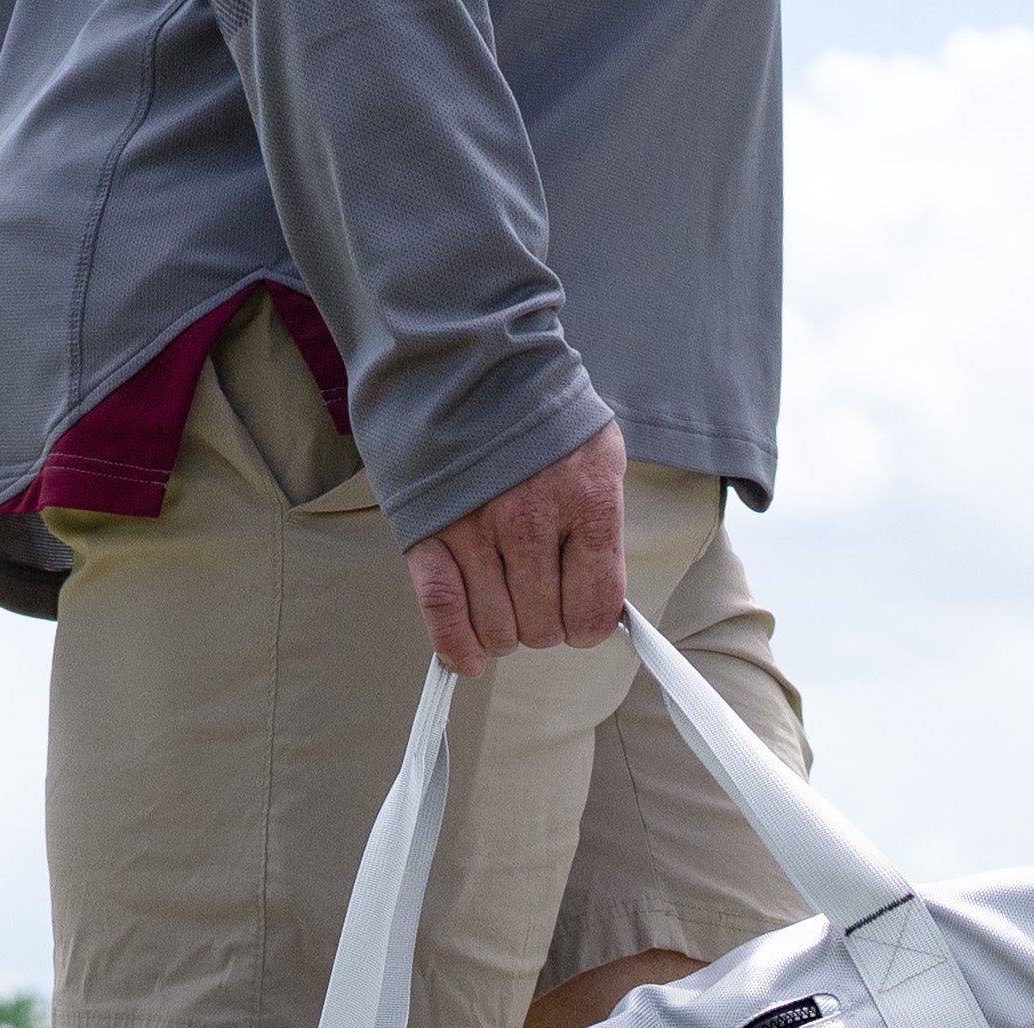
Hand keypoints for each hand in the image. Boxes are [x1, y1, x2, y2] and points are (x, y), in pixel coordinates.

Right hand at [406, 421, 625, 669]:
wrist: (474, 363)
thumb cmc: (543, 416)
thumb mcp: (600, 459)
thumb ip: (603, 529)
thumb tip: (602, 600)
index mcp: (585, 504)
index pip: (593, 610)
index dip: (587, 624)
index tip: (579, 613)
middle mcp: (530, 522)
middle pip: (543, 628)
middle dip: (545, 624)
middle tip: (538, 597)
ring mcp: (476, 529)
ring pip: (496, 629)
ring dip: (504, 630)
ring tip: (505, 602)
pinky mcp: (430, 532)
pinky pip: (442, 610)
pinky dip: (455, 645)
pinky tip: (468, 658)